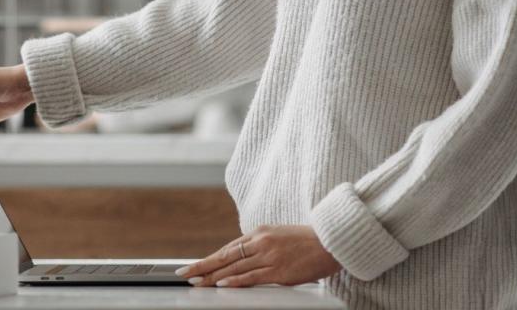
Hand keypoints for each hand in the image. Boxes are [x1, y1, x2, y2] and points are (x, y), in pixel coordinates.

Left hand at [174, 224, 341, 287]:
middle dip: (203, 266)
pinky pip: (252, 276)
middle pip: (225, 256)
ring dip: (213, 276)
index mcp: (259, 232)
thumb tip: (242, 258)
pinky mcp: (279, 270)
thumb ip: (260, 246)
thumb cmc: (307, 240)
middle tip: (185, 273)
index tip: (194, 266)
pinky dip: (235, 280)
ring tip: (197, 282)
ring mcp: (269, 256)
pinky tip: (221, 283)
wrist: (332, 241)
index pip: (228, 248)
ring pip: (234, 267)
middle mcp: (260, 242)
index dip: (209, 258)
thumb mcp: (278, 236)